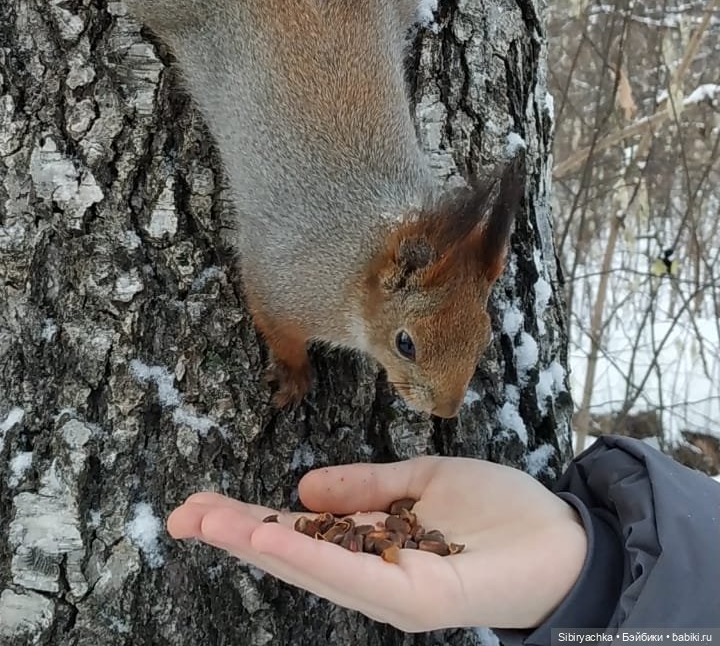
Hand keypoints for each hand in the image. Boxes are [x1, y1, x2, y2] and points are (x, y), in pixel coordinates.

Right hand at [167, 456, 586, 632]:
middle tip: (181, 514)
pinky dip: (311, 559)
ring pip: (313, 568)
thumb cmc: (500, 514)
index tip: (199, 503)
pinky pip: (357, 579)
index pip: (299, 533)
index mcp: (373, 543)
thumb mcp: (422, 481)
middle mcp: (374, 573)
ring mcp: (393, 589)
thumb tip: (301, 488)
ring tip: (210, 521)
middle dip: (236, 533)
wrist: (567, 538)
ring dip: (259, 544)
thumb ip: (366, 486)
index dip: (249, 519)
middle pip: (293, 554)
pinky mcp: (420, 600)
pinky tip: (275, 538)